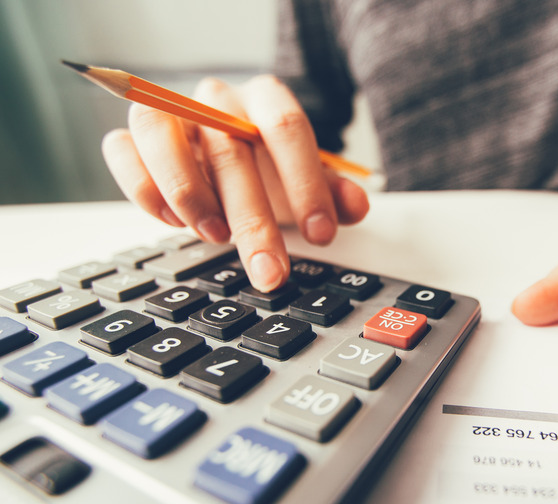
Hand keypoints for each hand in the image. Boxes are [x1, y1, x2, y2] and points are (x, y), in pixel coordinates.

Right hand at [101, 75, 368, 290]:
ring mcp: (171, 113)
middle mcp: (216, 99)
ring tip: (215, 238)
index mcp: (265, 98)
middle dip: (253, 221)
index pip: (286, 127)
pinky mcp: (134, 136)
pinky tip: (174, 223)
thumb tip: (355, 207)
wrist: (228, 151)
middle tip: (270, 271)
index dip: (305, 183)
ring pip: (160, 133)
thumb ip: (332, 192)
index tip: (321, 234)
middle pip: (230, 150)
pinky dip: (143, 188)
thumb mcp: (304, 181)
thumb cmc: (268, 167)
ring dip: (187, 192)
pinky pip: (121, 149)